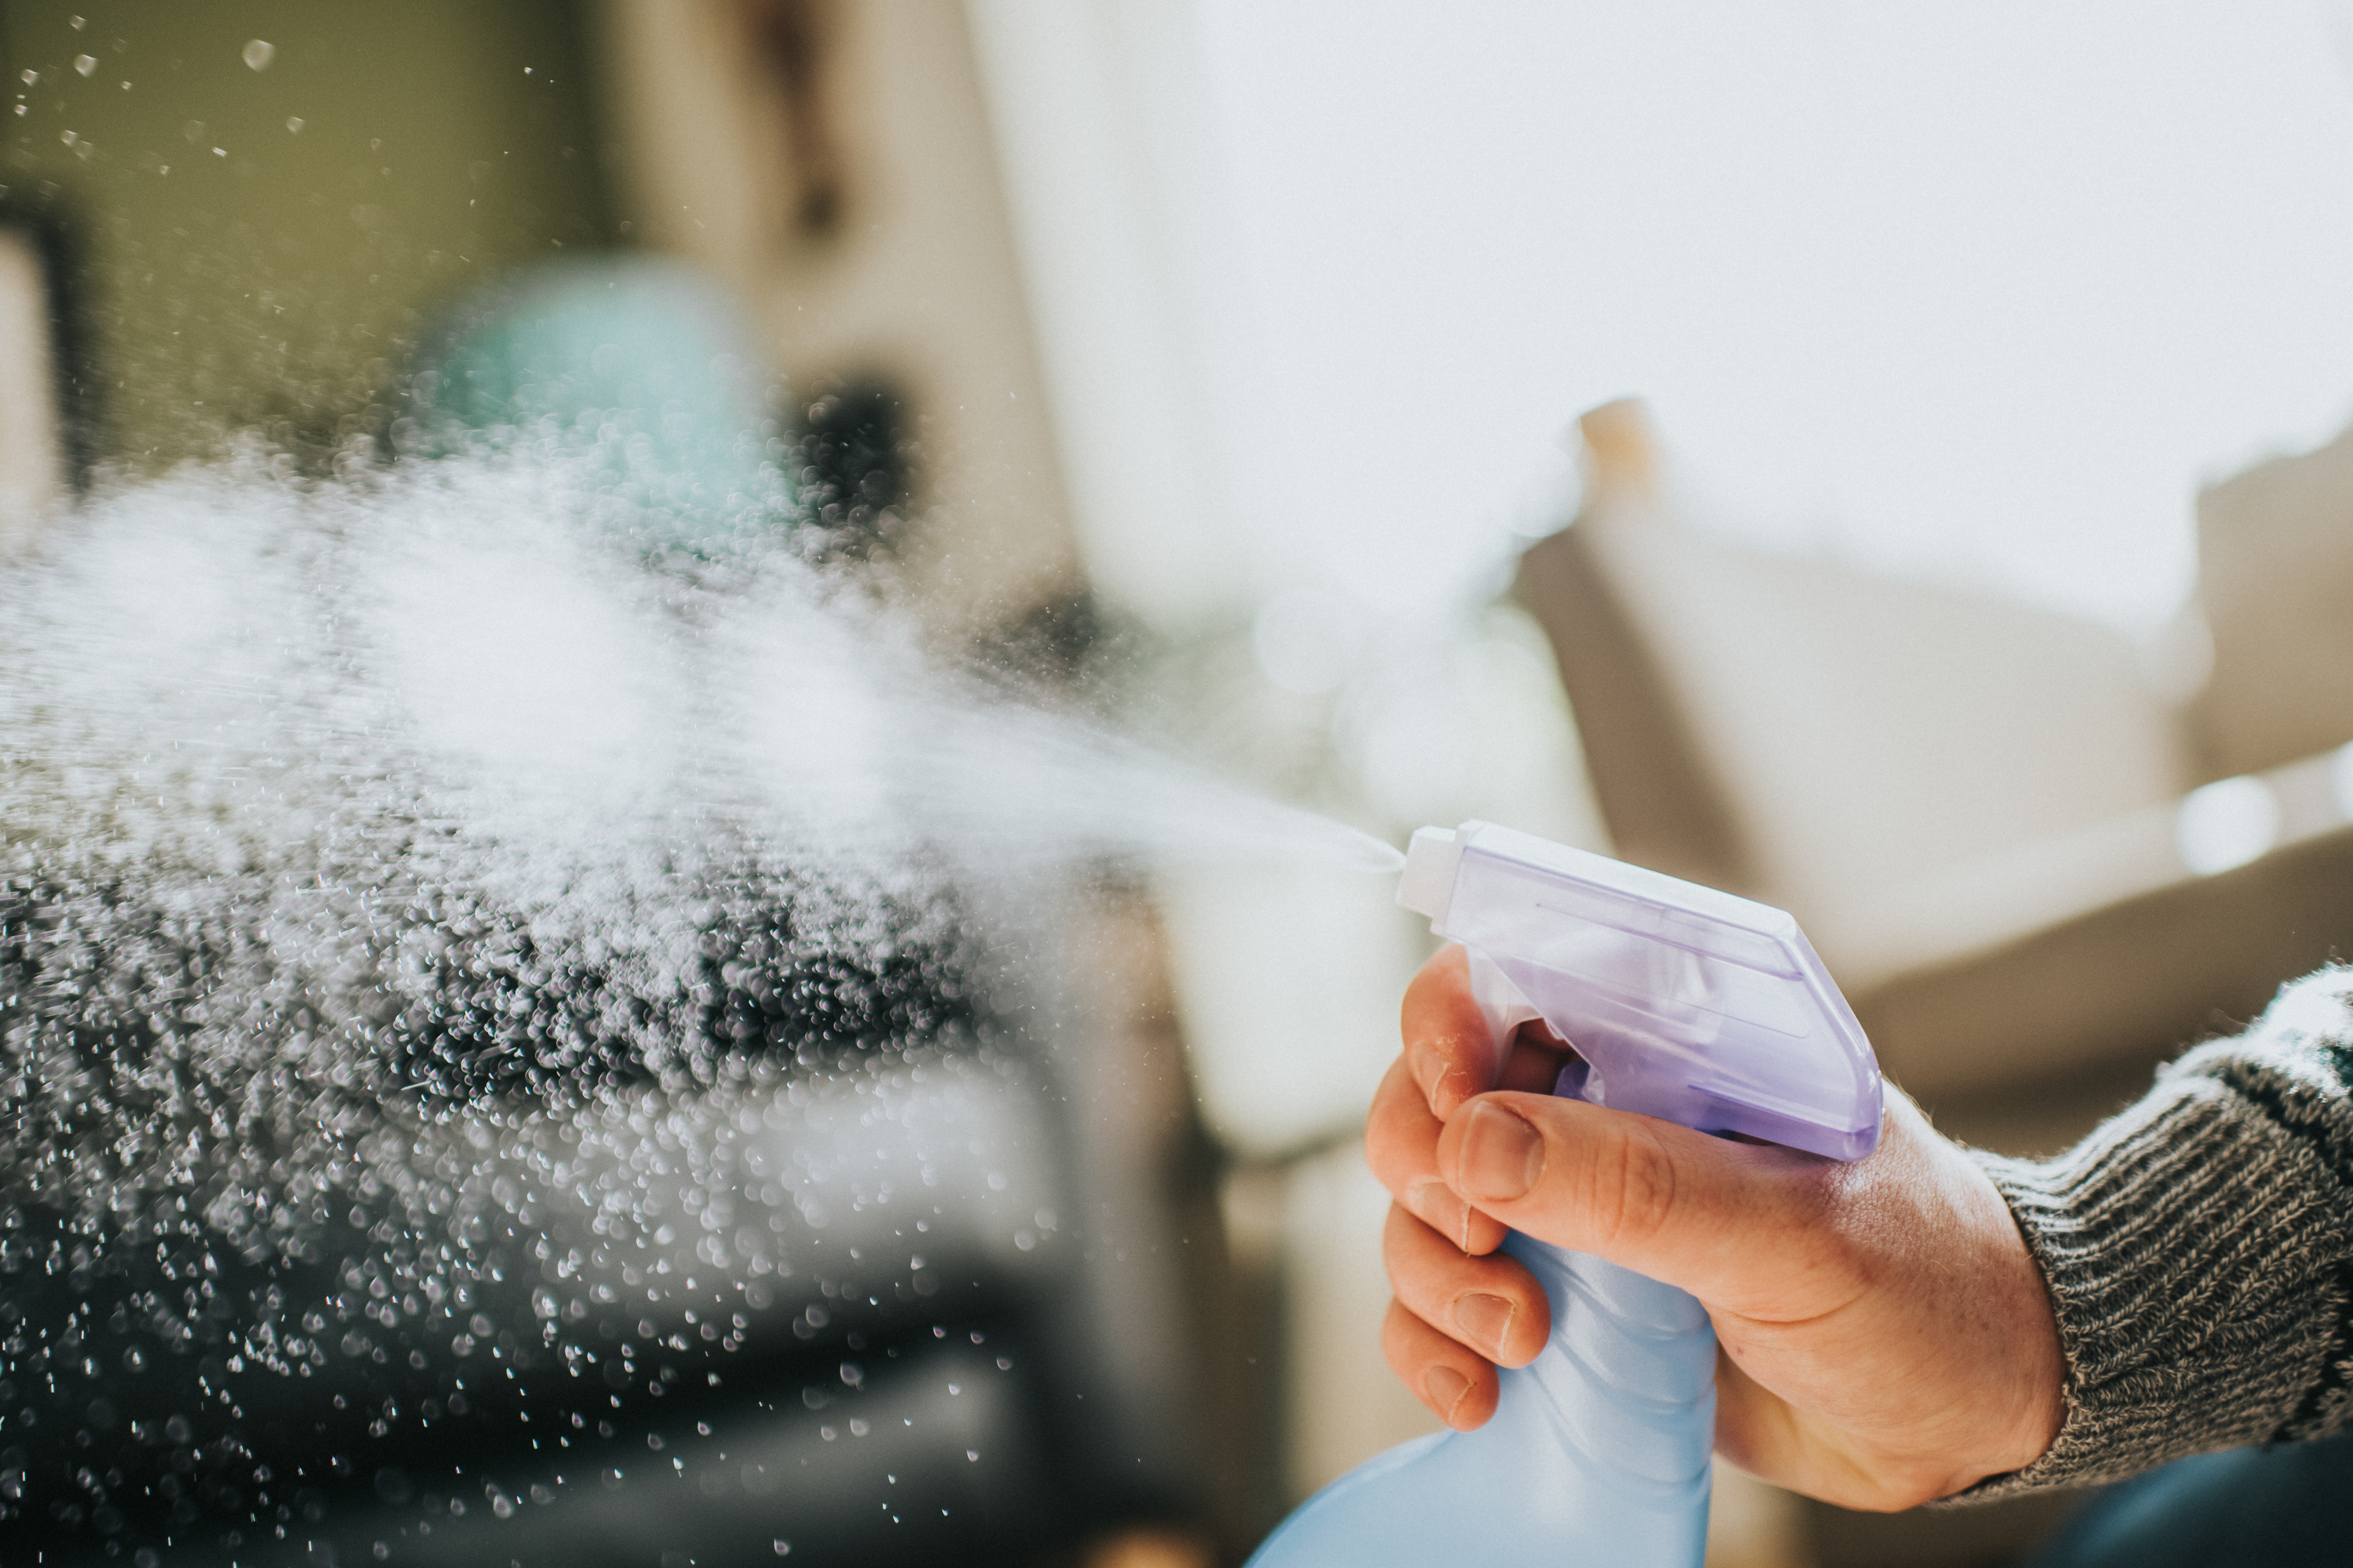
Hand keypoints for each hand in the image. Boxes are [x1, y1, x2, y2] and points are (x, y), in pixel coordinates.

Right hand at [1366, 945, 2063, 1510]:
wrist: (1978, 1413)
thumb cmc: (1925, 1285)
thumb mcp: (1794, 1236)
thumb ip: (1639, 1187)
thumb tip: (1476, 1144)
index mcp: (1674, 1039)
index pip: (1518, 970)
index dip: (1449, 1016)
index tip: (1450, 1092)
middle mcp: (1610, 1107)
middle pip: (1439, 1089)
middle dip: (1424, 1164)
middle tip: (1475, 1238)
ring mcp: (1581, 1206)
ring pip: (1427, 1204)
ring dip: (1433, 1272)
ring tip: (1519, 1339)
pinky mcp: (1569, 1297)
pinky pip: (1445, 1306)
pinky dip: (1433, 1347)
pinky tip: (1478, 1396)